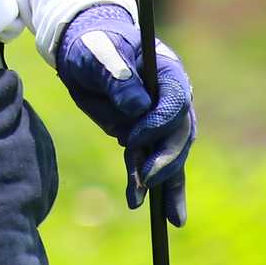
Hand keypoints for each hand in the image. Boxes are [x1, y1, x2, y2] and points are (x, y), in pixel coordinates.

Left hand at [50, 3, 194, 224]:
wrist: (85, 52)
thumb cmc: (92, 46)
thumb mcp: (97, 54)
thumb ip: (116, 75)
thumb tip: (137, 106)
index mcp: (165, 71)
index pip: (175, 101)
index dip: (159, 123)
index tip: (133, 139)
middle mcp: (172, 98)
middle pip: (180, 133)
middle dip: (163, 159)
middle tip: (143, 179)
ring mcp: (164, 120)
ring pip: (172, 155)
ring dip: (159, 180)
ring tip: (138, 200)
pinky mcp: (151, 139)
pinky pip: (164, 167)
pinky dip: (168, 192)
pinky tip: (172, 218)